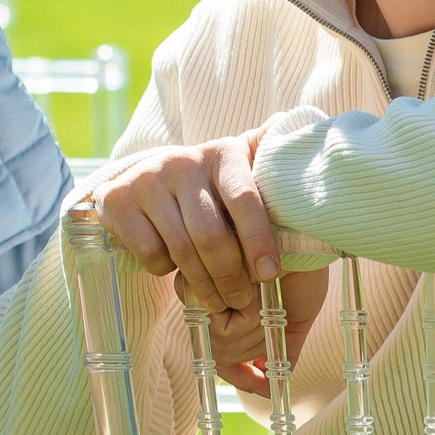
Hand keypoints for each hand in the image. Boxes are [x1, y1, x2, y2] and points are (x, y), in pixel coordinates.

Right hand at [91, 132, 278, 314]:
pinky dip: (163, 269)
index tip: (269, 274)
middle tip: (240, 300)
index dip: (259, 240)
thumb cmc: (208, 190)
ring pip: (180, 248)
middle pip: (211, 235)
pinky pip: (149, 251)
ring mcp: (147, 178)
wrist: (139, 179)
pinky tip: (172, 264)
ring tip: (216, 300)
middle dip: (230, 277)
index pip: (246, 199)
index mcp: (224, 153)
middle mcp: (183, 160)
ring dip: (202, 284)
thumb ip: (274, 170)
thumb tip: (317, 135)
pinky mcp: (117, 199)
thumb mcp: (242, 174)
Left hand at [201, 267, 328, 396]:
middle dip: (254, 346)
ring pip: (224, 343)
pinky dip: (249, 317)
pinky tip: (260, 290)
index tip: (262, 384)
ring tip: (268, 293)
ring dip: (254, 329)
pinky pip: (225, 325)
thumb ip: (281, 353)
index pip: (222, 356)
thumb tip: (271, 388)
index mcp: (232, 311)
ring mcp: (208, 292)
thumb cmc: (302, 272)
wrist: (307, 239)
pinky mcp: (206, 282)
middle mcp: (215, 301)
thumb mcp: (294, 320)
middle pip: (223, 353)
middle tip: (274, 315)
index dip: (239, 375)